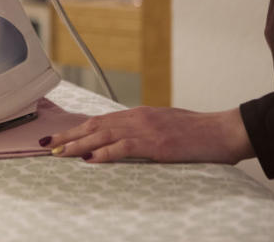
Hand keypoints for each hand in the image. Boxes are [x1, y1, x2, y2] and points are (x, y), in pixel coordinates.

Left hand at [43, 106, 253, 164]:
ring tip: (60, 152)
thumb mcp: (165, 126)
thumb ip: (144, 130)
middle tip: (49, 145)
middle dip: (70, 136)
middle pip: (96, 125)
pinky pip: (124, 147)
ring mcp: (147, 129)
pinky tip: (90, 158)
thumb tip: (124, 140)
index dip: (78, 128)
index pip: (101, 120)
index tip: (60, 137)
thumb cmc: (199, 133)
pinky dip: (105, 152)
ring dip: (79, 144)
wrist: (225, 131)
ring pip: (104, 135)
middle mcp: (138, 118)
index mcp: (140, 114)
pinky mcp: (156, 144)